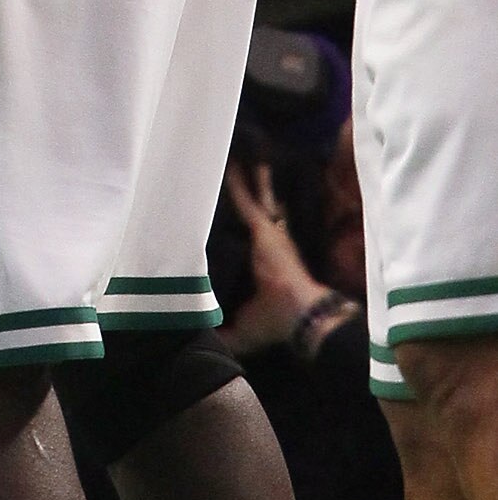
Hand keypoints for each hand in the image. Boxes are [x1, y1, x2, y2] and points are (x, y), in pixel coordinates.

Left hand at [221, 159, 329, 355]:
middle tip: (232, 171)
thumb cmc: (274, 322)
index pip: (246, 240)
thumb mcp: (241, 328)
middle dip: (245, 194)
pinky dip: (238, 182)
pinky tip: (229, 163)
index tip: (224, 215)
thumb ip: (223, 333)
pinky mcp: (264, 228)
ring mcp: (268, 234)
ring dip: (245, 182)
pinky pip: (247, 198)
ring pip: (253, 200)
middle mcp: (266, 245)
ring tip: (233, 157)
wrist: (298, 316)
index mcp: (262, 266)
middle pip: (254, 213)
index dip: (236, 227)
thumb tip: (201, 343)